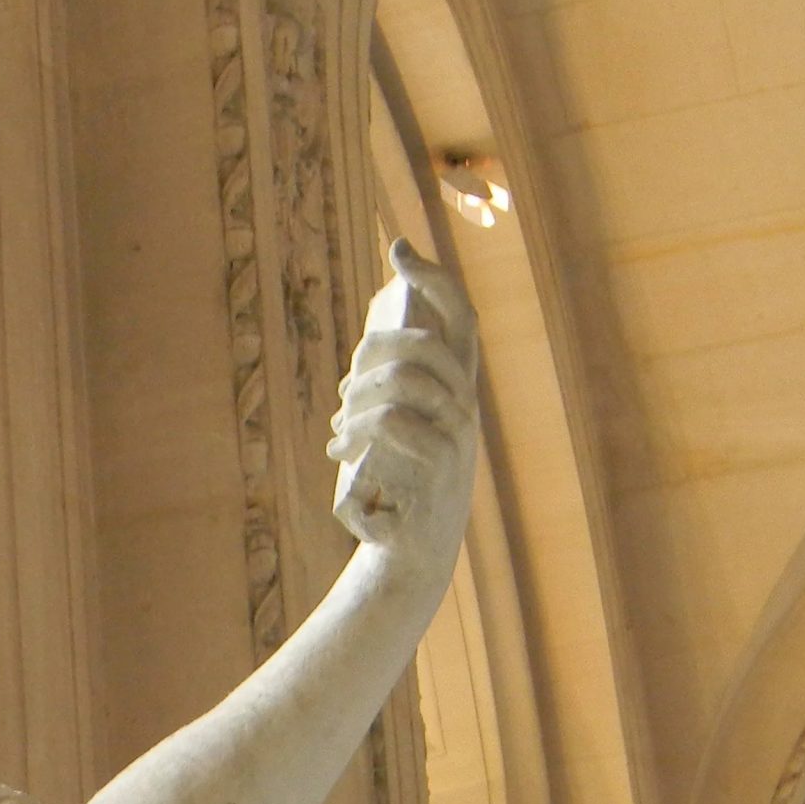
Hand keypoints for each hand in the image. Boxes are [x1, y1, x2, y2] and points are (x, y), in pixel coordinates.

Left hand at [329, 239, 478, 578]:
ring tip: (338, 429)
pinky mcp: (441, 465)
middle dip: (375, 351)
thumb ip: (388, 397)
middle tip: (344, 389)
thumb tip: (364, 364)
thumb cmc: (395, 493)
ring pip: (406, 379)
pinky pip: (396, 422)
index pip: (459, 319)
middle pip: (428, 342)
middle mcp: (466, 406)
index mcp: (457, 391)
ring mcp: (458, 435)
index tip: (399, 248)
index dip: (434, 278)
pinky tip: (338, 450)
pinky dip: (357, 430)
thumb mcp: (393, 436)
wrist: (408, 556)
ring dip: (359, 398)